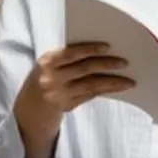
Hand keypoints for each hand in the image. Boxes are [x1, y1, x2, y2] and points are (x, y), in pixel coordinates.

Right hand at [14, 42, 132, 137]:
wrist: (28, 110)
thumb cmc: (43, 81)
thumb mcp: (49, 66)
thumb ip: (67, 59)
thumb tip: (99, 52)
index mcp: (47, 61)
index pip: (72, 52)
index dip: (90, 49)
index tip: (108, 47)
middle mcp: (51, 77)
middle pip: (84, 68)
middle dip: (107, 64)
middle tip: (125, 63)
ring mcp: (58, 94)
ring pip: (90, 85)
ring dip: (112, 82)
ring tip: (129, 81)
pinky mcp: (66, 106)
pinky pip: (89, 96)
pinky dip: (103, 91)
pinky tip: (116, 88)